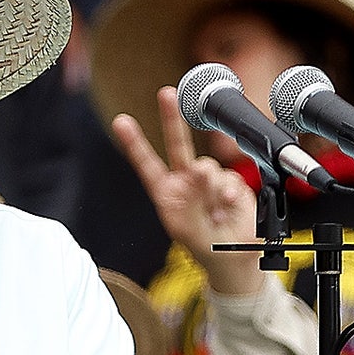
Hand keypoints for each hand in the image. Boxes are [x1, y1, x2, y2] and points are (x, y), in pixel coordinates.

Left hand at [111, 86, 261, 294]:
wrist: (232, 260)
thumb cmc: (202, 244)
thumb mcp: (186, 227)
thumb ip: (191, 198)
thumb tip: (200, 169)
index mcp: (166, 190)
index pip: (146, 163)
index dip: (135, 143)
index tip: (121, 122)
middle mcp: (186, 180)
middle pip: (177, 145)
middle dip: (171, 119)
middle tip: (166, 95)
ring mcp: (209, 181)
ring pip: (207, 168)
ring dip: (210, 190)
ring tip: (212, 213)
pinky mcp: (232, 183)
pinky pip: (230, 180)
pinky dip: (229, 195)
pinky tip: (226, 209)